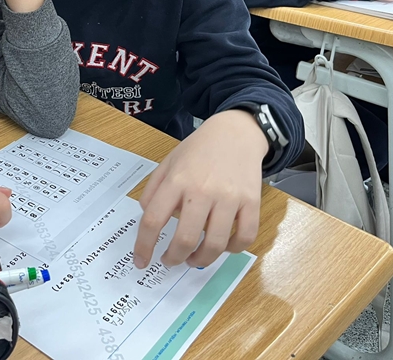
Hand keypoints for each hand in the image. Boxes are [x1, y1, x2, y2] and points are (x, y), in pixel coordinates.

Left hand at [133, 110, 264, 268]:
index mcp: (176, 181)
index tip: (141, 261)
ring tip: (193, 259)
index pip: (153, 220)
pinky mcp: (251, 202)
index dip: (143, 246)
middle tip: (170, 261)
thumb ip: (153, 190)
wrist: (236, 133)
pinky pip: (244, 237)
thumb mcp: (168, 163)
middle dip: (174, 258)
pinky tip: (222, 246)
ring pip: (215, 244)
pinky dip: (232, 249)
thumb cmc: (198, 150)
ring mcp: (229, 198)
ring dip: (201, 260)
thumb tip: (146, 217)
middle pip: (185, 239)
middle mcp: (201, 190)